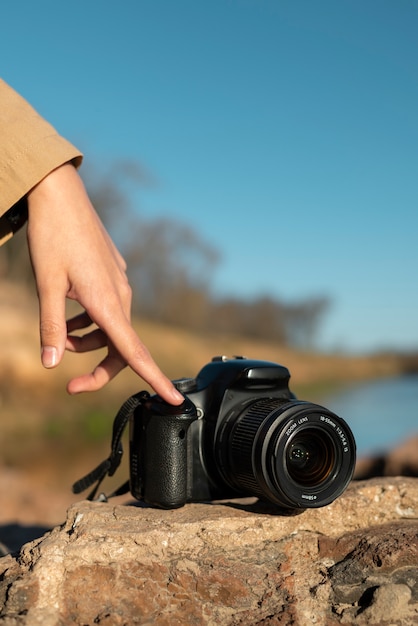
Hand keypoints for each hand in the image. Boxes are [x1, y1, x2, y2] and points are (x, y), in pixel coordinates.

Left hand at [26, 163, 182, 403]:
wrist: (60, 194)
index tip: (175, 400)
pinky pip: (106, 310)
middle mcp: (120, 295)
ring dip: (87, 341)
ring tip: (58, 335)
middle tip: (70, 385)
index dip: (156, 379)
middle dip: (99, 370)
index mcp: (108, 301)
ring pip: (111, 329)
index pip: (135, 352)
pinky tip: (67, 311)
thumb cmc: (52, 236)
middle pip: (121, 348)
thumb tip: (51, 364)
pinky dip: (88, 321)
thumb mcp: (45, 284)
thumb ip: (51, 326)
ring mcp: (118, 283)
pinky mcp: (111, 274)